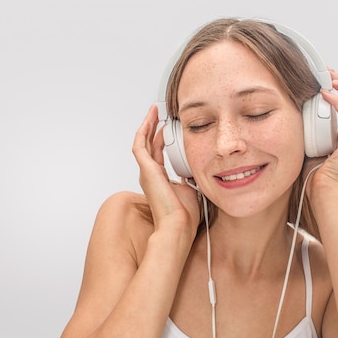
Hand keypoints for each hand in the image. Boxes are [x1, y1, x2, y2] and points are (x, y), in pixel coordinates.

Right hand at [132, 105, 200, 241]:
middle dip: (153, 127)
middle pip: (148, 145)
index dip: (161, 138)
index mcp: (160, 180)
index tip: (168, 126)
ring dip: (147, 126)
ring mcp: (146, 173)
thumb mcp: (192, 188)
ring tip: (153, 111)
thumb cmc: (185, 215)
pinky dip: (144, 131)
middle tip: (158, 113)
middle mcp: (151, 175)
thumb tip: (198, 168)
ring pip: (142, 142)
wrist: (178, 225)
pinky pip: (140, 145)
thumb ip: (192, 176)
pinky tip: (150, 120)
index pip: (158, 153)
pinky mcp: (146, 170)